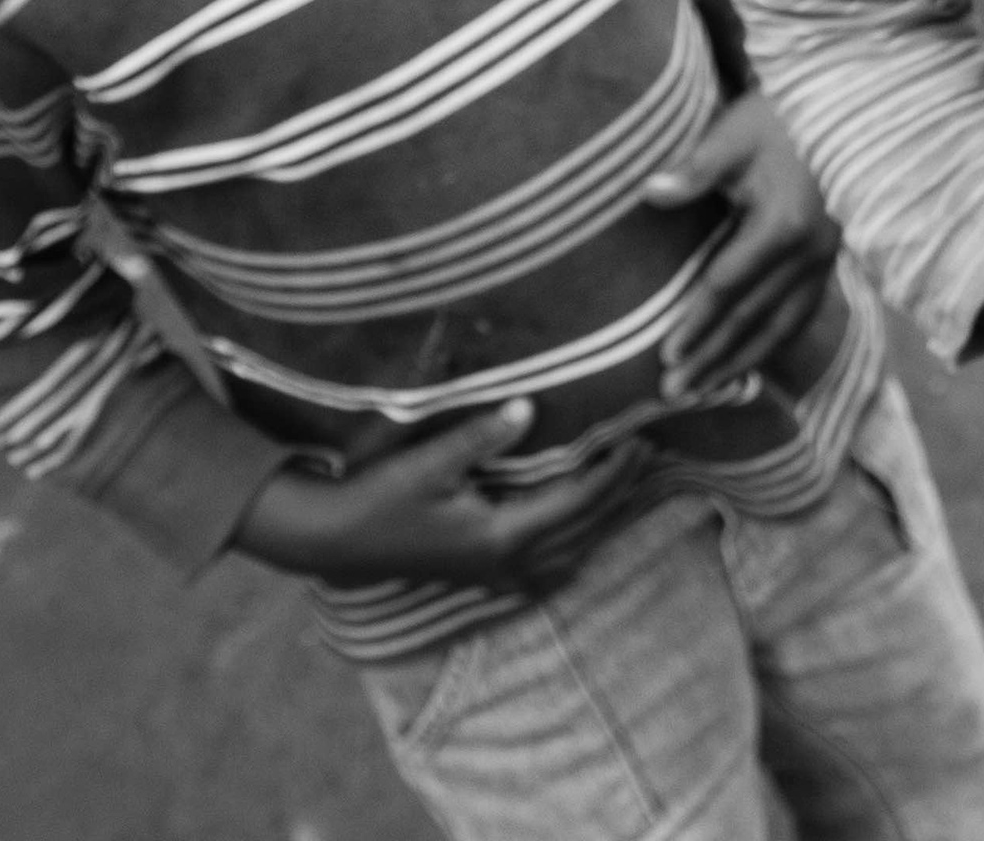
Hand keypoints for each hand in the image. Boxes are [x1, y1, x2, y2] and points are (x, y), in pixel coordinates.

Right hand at [229, 400, 640, 589]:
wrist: (333, 541)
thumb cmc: (379, 497)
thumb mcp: (429, 461)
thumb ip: (482, 436)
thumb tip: (528, 407)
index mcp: (502, 536)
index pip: (580, 501)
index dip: (615, 470)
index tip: (641, 437)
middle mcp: (507, 564)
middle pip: (586, 528)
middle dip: (621, 490)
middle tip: (650, 450)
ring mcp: (495, 576)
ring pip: (573, 552)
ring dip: (604, 519)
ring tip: (629, 480)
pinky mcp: (482, 576)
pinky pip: (549, 569)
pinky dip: (576, 545)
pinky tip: (584, 528)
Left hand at [649, 92, 839, 398]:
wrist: (848, 105)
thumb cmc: (785, 116)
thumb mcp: (738, 132)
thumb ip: (696, 168)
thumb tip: (651, 193)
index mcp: (783, 225)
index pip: (728, 287)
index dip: (696, 322)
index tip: (665, 355)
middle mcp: (810, 252)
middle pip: (753, 318)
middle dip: (712, 357)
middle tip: (674, 391)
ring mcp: (827, 258)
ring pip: (782, 325)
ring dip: (742, 360)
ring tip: (707, 388)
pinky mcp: (833, 257)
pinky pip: (803, 311)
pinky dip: (775, 340)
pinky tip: (753, 358)